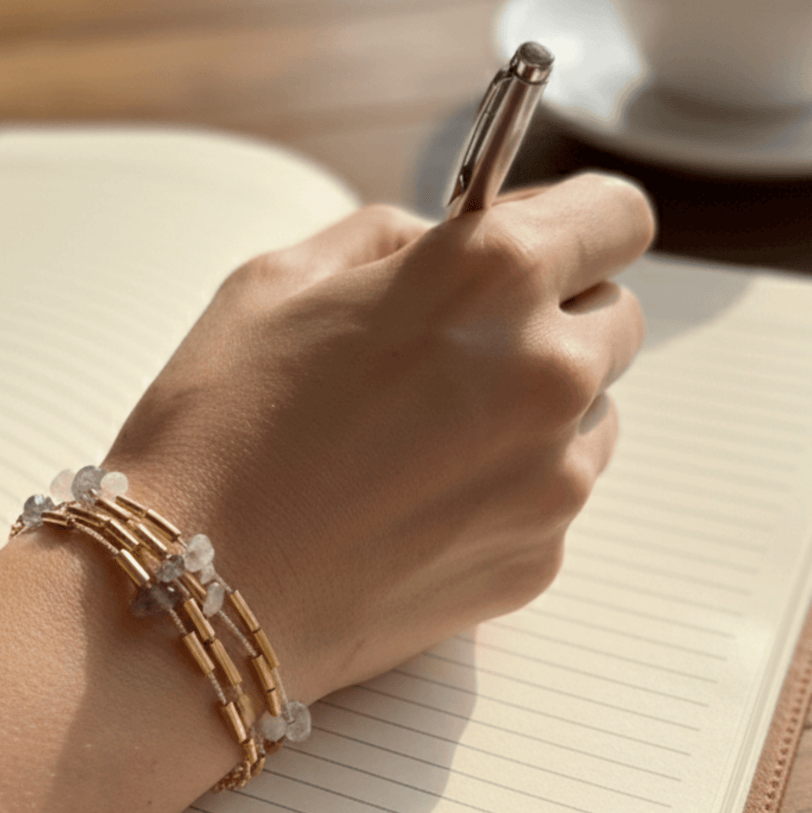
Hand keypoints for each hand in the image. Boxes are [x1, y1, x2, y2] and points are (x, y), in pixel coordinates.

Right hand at [105, 172, 655, 703]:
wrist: (196, 596)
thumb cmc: (216, 430)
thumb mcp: (277, 283)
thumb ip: (386, 236)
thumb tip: (445, 238)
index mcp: (489, 276)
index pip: (617, 216)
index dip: (580, 223)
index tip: (545, 244)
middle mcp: (545, 372)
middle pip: (616, 318)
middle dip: (555, 318)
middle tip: (464, 349)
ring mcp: (552, 479)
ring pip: (593, 412)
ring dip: (537, 407)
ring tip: (428, 438)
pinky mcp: (538, 561)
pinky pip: (554, 496)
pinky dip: (509, 486)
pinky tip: (418, 503)